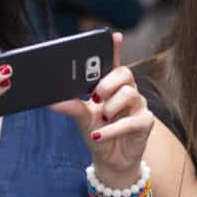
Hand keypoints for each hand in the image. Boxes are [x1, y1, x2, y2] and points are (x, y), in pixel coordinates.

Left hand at [50, 33, 153, 186]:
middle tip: (95, 96)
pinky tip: (98, 135)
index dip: (115, 48)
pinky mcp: (145, 123)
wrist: (110, 161)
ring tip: (102, 117)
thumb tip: (51, 101)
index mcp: (112, 86)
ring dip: (111, 107)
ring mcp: (139, 107)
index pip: (114, 62)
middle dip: (108, 82)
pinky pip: (131, 121)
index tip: (113, 35)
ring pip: (130, 93)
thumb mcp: (82, 119)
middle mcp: (128, 92)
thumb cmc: (98, 134)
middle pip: (125, 73)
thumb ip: (71, 107)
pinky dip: (112, 129)